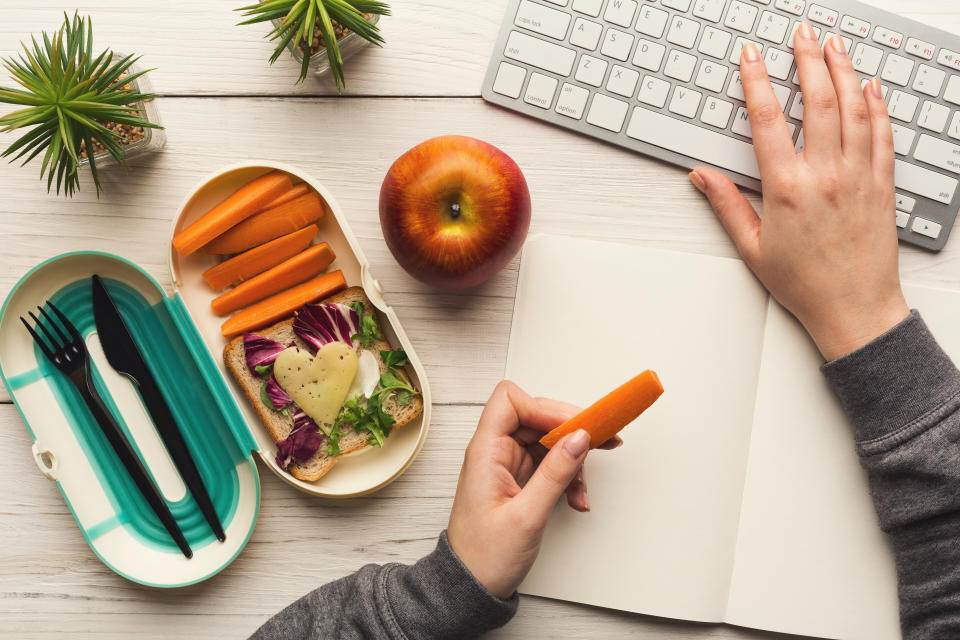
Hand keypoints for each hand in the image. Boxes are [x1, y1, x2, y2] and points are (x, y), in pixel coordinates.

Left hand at [446, 381, 619, 598]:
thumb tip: (579, 438)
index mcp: (485, 452)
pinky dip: (567, 475)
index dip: (544, 407)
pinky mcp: (518, 479)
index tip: (575, 426)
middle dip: (569, 429)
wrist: (471, 587)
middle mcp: (494, 451)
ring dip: (572, 459)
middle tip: (601, 442)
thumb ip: (555, 473)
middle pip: (535, 416)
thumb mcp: (526, 516)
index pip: (510, 402)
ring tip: (582, 487)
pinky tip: (576, 497)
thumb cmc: (484, 557)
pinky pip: (549, 462)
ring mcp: (506, 464)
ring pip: (547, 440)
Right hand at [689, 25, 908, 360]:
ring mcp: (859, 177)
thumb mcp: (752, 247)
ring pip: (855, 109)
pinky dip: (878, 106)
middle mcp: (826, 175)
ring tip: (835, 45)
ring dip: (844, 71)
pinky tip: (872, 87)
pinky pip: (883, 134)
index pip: (769, 120)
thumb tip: (702, 177)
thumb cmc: (804, 284)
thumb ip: (726, 205)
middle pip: (819, 101)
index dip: (757, 82)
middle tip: (802, 34)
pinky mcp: (883, 185)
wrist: (854, 309)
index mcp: (787, 189)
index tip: (751, 58)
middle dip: (808, 60)